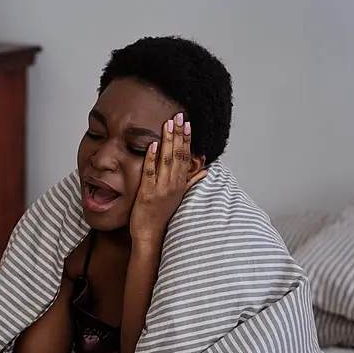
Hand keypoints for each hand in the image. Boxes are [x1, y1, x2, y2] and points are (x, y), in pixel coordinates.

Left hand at [129, 112, 208, 241]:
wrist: (151, 236)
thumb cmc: (161, 217)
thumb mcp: (179, 197)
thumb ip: (191, 182)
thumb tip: (204, 171)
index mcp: (180, 184)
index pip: (186, 157)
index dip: (187, 139)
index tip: (187, 123)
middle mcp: (174, 184)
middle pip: (179, 155)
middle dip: (179, 134)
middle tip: (179, 115)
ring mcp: (162, 189)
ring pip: (167, 161)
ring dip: (168, 141)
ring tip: (168, 124)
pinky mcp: (148, 194)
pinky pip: (151, 173)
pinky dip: (152, 158)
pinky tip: (153, 145)